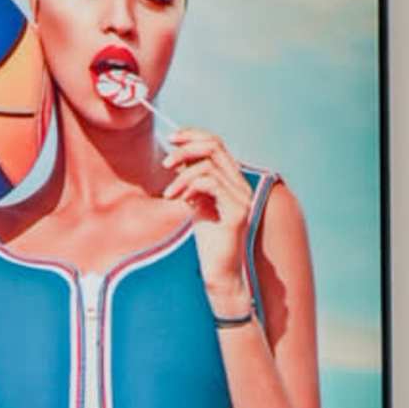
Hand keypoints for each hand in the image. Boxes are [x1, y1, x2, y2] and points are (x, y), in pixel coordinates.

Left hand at [163, 124, 257, 302]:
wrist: (219, 272)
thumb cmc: (207, 241)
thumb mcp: (196, 203)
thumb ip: (192, 180)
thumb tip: (178, 158)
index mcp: (233, 181)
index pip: (216, 144)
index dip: (193, 135)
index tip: (171, 139)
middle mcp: (241, 186)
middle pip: (215, 146)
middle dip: (186, 149)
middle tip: (166, 162)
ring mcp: (242, 198)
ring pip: (209, 166)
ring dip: (182, 175)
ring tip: (169, 193)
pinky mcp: (237, 212)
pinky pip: (211, 184)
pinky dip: (190, 187)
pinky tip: (180, 200)